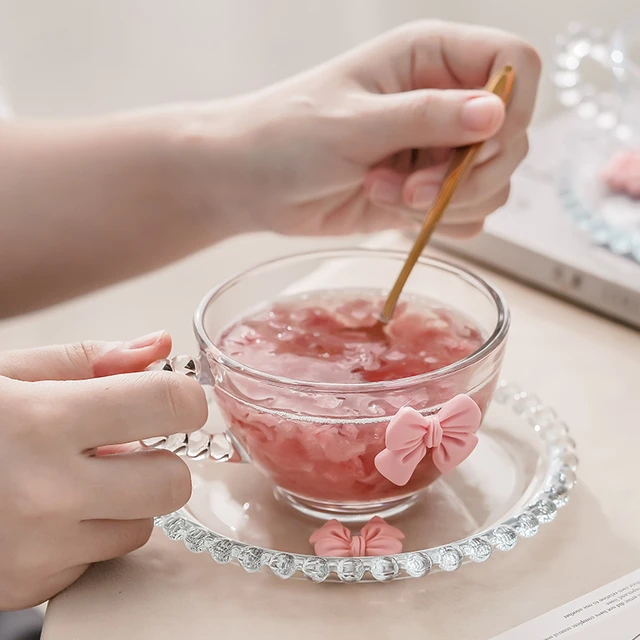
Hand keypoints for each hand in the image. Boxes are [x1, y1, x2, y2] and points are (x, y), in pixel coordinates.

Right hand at [0, 332, 206, 608]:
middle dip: (159, 459)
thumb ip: (90, 359)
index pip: (170, 406)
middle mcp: (44, 494)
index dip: (184, 399)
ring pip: (140, 527)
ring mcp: (36, 551)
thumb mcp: (8, 373)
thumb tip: (159, 345)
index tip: (175, 400)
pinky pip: (97, 560)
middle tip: (121, 444)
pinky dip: (85, 535)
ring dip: (122, 501)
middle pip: (171, 482)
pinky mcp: (26, 588)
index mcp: (42, 422)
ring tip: (71, 478)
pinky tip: (44, 513)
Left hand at [193, 20, 539, 237]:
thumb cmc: (287, 134)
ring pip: (492, 182)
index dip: (510, 106)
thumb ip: (426, 118)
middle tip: (411, 188)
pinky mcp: (425, 190)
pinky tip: (390, 209)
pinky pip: (467, 214)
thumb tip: (495, 113)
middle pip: (509, 136)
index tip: (475, 145)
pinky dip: (438, 222)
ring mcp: (436, 149)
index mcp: (430, 58)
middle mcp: (442, 100)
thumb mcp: (354, 122)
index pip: (514, 63)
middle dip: (466, 175)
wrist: (253, 183)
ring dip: (445, 201)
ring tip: (385, 192)